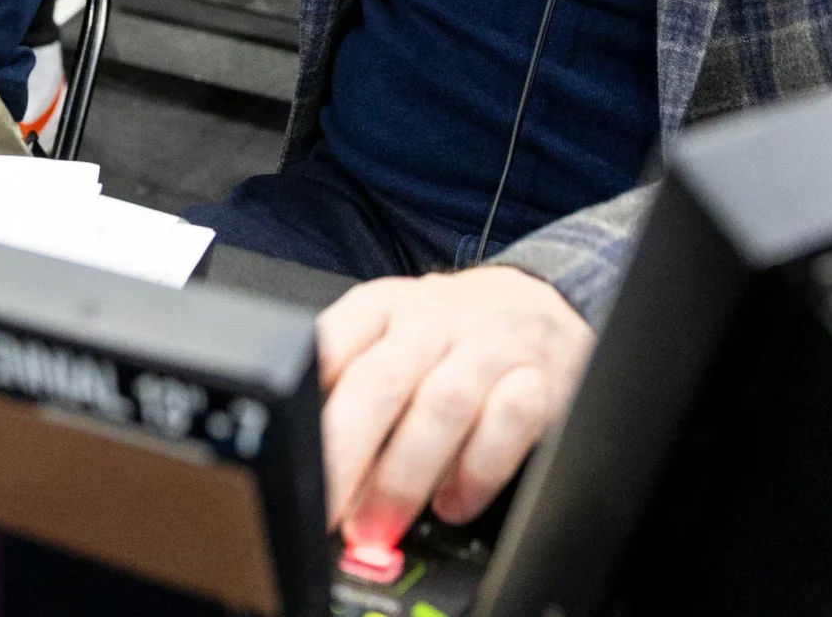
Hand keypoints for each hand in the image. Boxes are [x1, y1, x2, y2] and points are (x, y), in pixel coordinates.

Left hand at [318, 268, 593, 548]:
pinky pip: (507, 424)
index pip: (332, 344)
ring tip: (379, 528)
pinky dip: (476, 473)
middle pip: (381, 382)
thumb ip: (348, 378)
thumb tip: (301, 455)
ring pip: (441, 406)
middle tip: (328, 511)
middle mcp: (433, 322)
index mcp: (384, 307)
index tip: (288, 456)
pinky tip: (454, 505)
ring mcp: (489, 348)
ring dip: (404, 476)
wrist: (543, 303)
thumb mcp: (392, 331)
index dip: (303, 403)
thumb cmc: (451, 332)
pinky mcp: (541, 381)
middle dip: (347, 455)